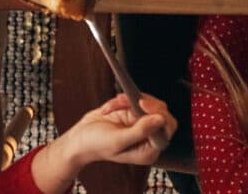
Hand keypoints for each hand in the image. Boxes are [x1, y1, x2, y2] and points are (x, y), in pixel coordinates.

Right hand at [58, 93, 175, 167]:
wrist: (79, 138)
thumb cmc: (96, 145)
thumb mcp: (118, 141)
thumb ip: (141, 131)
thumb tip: (160, 119)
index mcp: (148, 150)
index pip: (167, 129)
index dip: (159, 114)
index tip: (143, 104)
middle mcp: (148, 137)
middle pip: (162, 113)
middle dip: (146, 104)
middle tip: (132, 100)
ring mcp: (140, 123)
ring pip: (149, 103)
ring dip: (129, 100)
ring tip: (114, 104)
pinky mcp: (132, 112)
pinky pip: (134, 98)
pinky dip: (121, 99)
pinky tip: (109, 108)